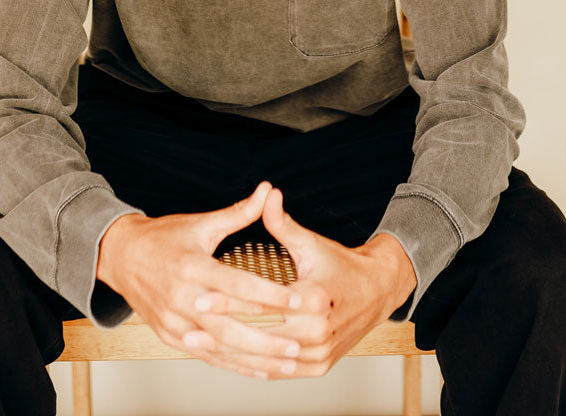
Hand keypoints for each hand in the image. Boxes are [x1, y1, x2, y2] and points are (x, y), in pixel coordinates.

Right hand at [96, 181, 304, 379]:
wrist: (120, 256)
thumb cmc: (162, 238)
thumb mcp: (201, 223)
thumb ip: (238, 213)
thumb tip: (268, 191)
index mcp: (192, 266)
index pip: (237, 285)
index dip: (269, 294)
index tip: (298, 299)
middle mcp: (182, 298)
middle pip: (230, 326)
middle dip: (266, 338)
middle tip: (298, 343)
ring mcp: (175, 322)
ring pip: (221, 347)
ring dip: (256, 358)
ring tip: (288, 363)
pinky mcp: (170, 337)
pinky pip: (207, 356)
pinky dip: (234, 365)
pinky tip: (259, 369)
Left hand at [187, 187, 417, 379]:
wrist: (378, 292)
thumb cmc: (342, 265)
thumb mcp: (311, 243)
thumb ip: (282, 224)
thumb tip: (266, 194)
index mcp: (314, 300)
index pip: (261, 303)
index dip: (227, 301)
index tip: (199, 295)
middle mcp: (317, 332)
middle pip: (259, 334)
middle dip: (220, 330)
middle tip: (188, 323)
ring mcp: (319, 354)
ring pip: (266, 359)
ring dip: (230, 353)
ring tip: (200, 346)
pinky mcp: (320, 366)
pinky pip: (280, 372)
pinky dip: (253, 366)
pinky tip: (228, 360)